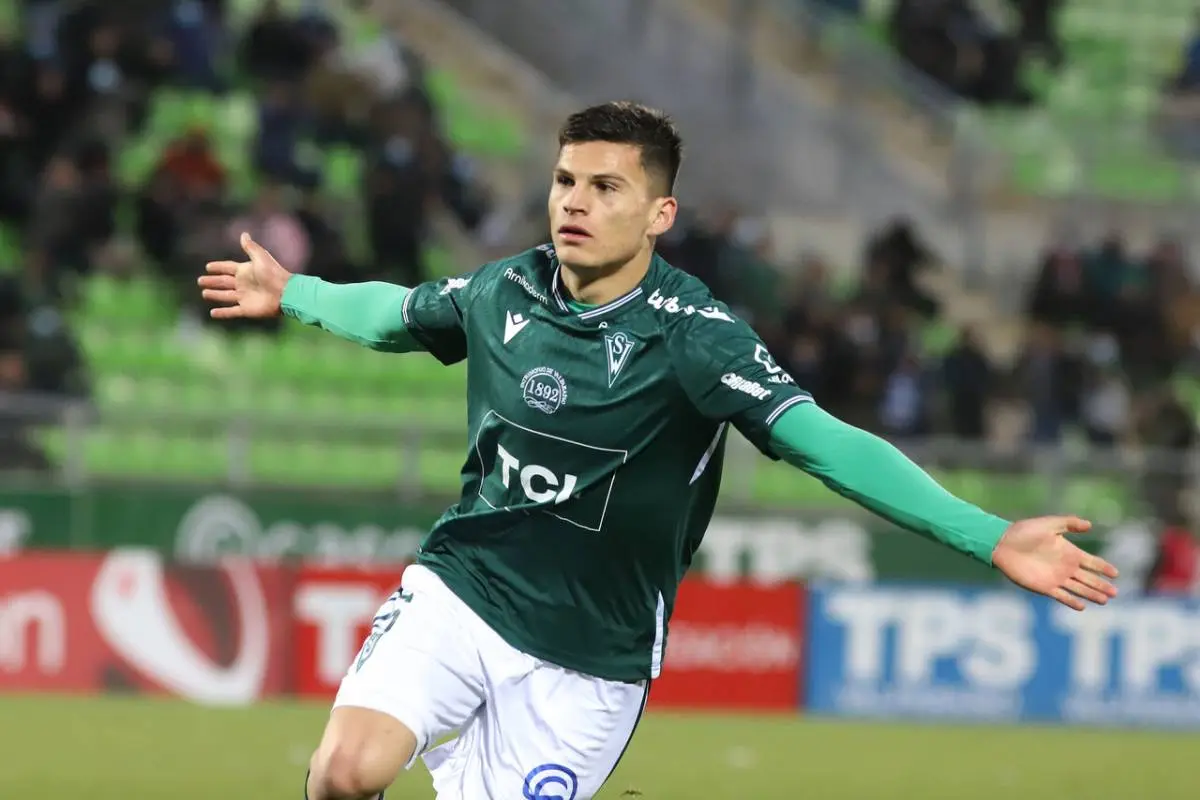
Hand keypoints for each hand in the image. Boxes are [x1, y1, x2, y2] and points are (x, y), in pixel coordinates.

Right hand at [199, 232, 290, 319]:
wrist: (285, 293)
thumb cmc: (274, 273)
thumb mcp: (260, 257)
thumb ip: (250, 247)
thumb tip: (244, 233)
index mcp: (246, 271)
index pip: (228, 268)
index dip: (218, 267)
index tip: (208, 266)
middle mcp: (244, 284)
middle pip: (224, 282)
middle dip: (212, 281)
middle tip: (200, 280)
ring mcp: (244, 297)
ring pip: (225, 296)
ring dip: (215, 295)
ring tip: (204, 293)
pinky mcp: (246, 309)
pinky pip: (231, 311)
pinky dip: (222, 313)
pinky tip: (212, 313)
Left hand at [991, 516, 1118, 610]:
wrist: (1002, 543)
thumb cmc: (1024, 531)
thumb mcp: (1049, 524)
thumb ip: (1069, 523)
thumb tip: (1090, 525)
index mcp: (1069, 552)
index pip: (1091, 562)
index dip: (1103, 568)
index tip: (1116, 573)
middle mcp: (1065, 567)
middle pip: (1088, 579)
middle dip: (1102, 585)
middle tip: (1115, 592)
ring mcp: (1055, 578)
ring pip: (1079, 589)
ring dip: (1092, 595)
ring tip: (1105, 600)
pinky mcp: (1044, 587)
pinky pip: (1061, 596)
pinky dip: (1072, 601)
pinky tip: (1083, 606)